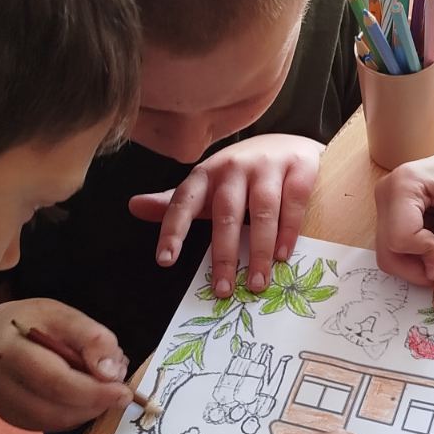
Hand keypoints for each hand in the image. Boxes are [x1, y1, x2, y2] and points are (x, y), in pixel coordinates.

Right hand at [0, 299, 131, 431]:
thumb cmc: (33, 325)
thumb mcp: (61, 315)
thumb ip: (91, 337)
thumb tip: (111, 372)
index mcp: (10, 351)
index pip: (55, 381)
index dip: (94, 391)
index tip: (123, 390)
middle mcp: (0, 385)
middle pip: (56, 409)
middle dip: (96, 403)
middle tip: (121, 392)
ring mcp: (6, 407)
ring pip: (58, 422)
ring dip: (90, 410)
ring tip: (103, 386)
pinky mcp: (15, 420)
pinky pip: (54, 425)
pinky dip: (78, 414)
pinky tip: (86, 395)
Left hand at [129, 134, 323, 298]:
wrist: (290, 144)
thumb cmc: (243, 175)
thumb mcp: (208, 187)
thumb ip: (176, 202)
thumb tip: (134, 206)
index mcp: (206, 173)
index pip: (184, 201)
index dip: (173, 230)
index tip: (165, 260)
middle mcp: (234, 166)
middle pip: (226, 212)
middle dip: (223, 254)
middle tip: (224, 289)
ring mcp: (268, 165)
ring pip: (262, 210)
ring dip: (259, 249)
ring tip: (257, 282)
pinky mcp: (299, 167)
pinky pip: (293, 202)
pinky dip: (288, 231)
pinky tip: (283, 255)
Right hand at [375, 108, 433, 292]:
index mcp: (403, 185)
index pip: (400, 240)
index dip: (429, 255)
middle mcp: (386, 194)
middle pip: (389, 253)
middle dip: (421, 266)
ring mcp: (388, 206)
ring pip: (392, 256)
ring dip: (422, 264)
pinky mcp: (395, 215)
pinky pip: (399, 250)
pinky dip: (422, 257)